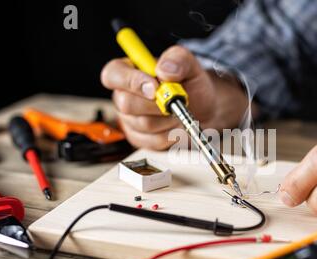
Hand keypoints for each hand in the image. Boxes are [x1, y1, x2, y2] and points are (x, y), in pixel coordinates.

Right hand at [101, 46, 250, 149]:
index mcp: (130, 70)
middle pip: (126, 104)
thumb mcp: (190, 65)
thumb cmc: (192, 85)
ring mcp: (130, 119)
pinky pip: (153, 141)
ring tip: (178, 111)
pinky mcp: (140, 138)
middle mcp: (124, 95)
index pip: (112, 74)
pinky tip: (177, 124)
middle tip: (174, 100)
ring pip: (143, 124)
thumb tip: (164, 69)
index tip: (154, 86)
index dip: (131, 81)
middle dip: (157, 104)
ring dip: (168, 119)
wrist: (204, 110)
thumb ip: (178, 59)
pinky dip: (171, 134)